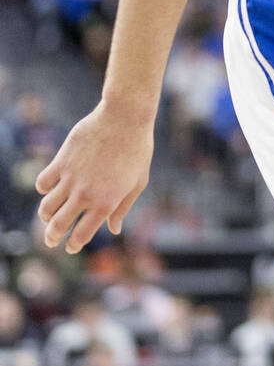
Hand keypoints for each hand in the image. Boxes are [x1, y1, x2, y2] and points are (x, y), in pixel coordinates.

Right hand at [35, 105, 153, 251]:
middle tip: (51, 239)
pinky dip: (44, 189)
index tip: (71, 247)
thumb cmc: (137, 148)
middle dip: (52, 238)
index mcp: (105, 204)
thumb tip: (114, 230)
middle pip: (57, 227)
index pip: (81, 236)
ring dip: (45, 217)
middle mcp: (85, 195)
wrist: (125, 117)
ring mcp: (71, 179)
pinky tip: (51, 187)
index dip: (73, 245)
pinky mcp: (61, 162)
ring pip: (46, 209)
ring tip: (49, 216)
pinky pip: (42, 183)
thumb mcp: (138, 181)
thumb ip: (123, 208)